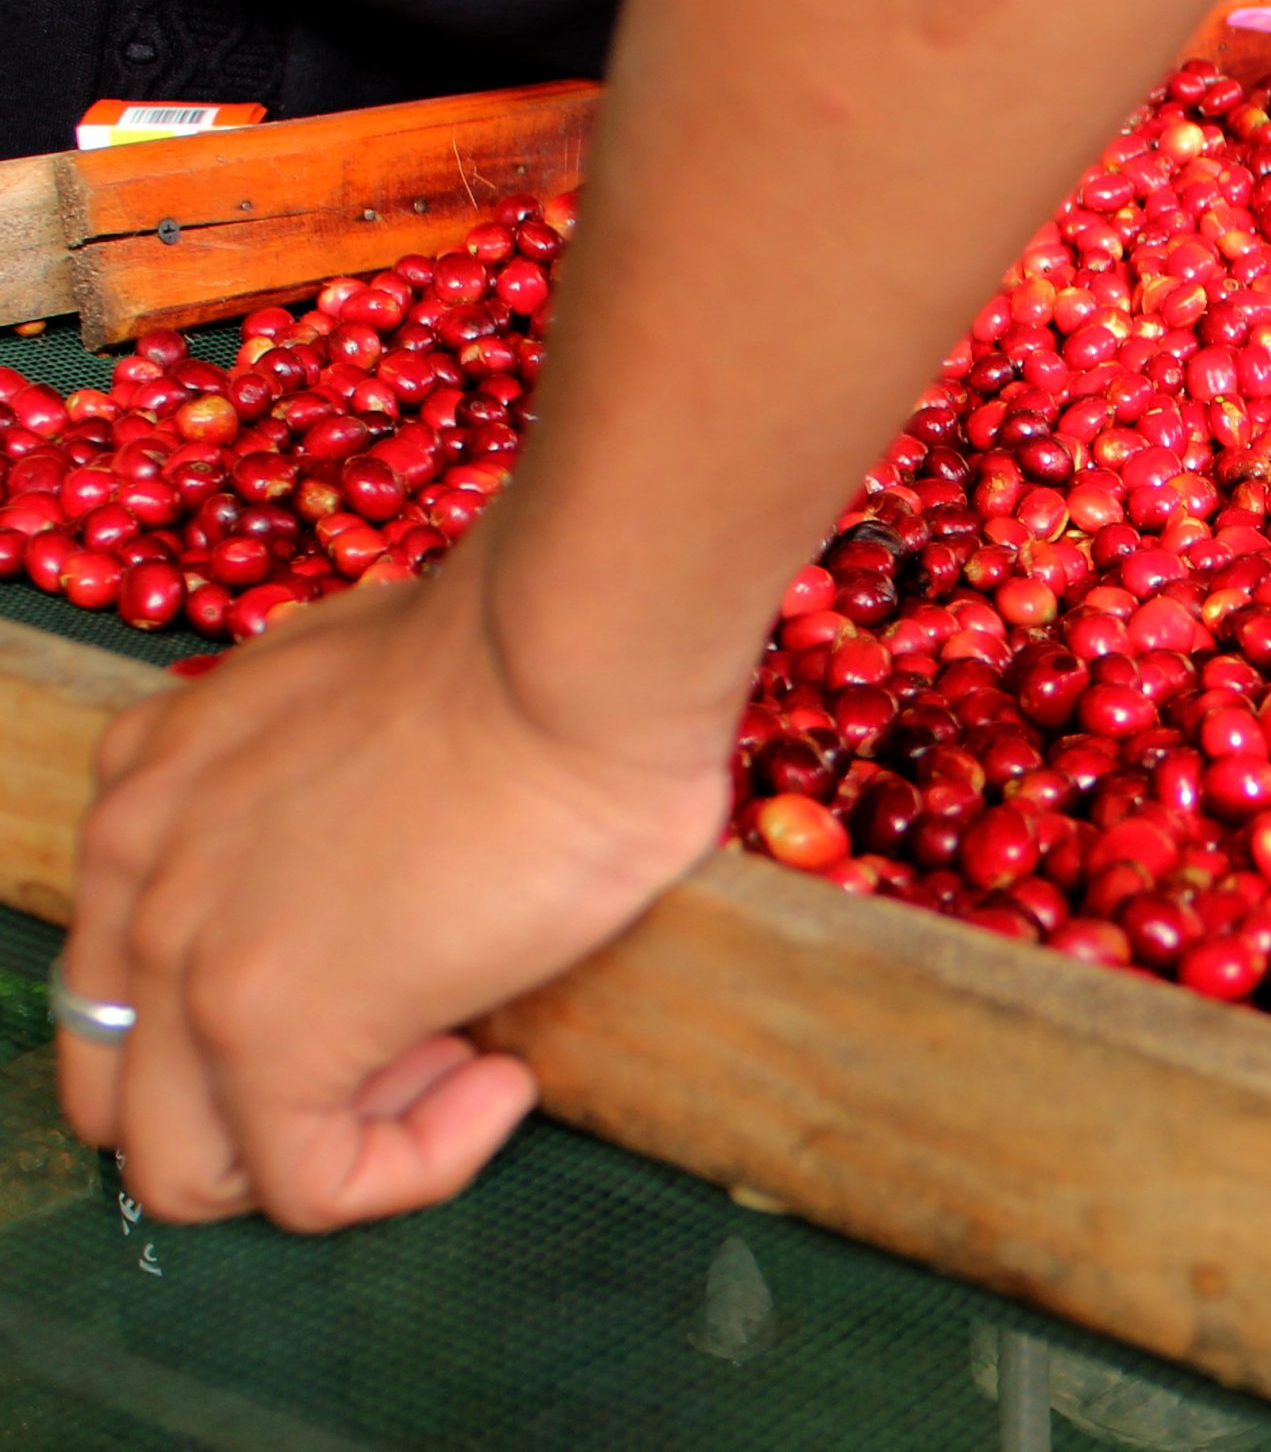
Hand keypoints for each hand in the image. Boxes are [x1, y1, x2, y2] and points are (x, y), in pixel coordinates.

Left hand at [56, 550, 730, 1229]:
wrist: (569, 656)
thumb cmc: (527, 658)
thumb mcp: (366, 705)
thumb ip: (324, 788)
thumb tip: (397, 852)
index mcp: (151, 787)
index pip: (134, 971)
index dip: (270, 1000)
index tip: (410, 955)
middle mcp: (131, 873)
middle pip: (125, 1086)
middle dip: (267, 1098)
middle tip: (423, 1030)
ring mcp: (187, 961)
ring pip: (182, 1167)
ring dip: (331, 1138)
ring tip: (463, 1060)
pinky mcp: (272, 1036)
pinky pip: (309, 1189)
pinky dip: (416, 1165)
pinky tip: (505, 1084)